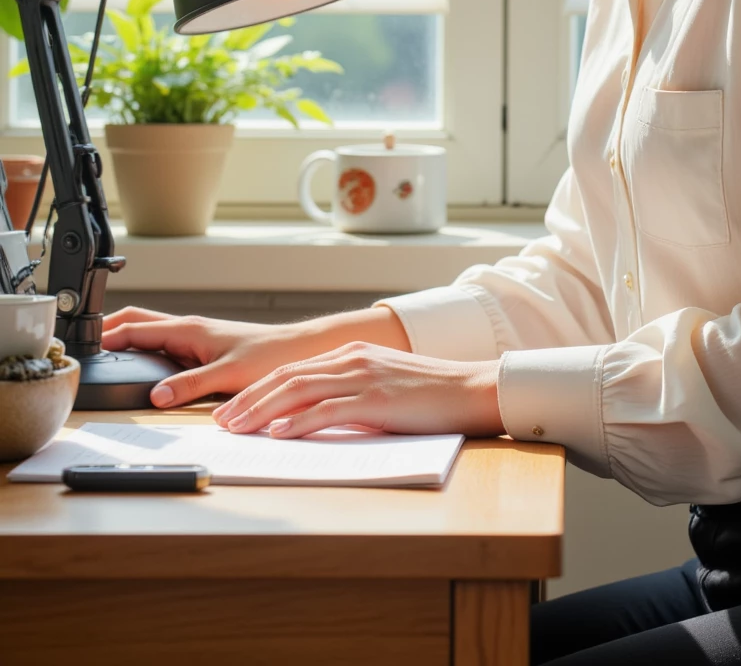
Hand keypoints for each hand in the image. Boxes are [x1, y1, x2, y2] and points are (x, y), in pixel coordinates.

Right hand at [100, 308, 320, 405]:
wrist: (297, 352)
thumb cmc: (269, 356)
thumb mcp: (228, 374)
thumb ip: (190, 384)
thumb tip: (155, 395)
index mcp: (189, 330)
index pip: (136, 327)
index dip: (107, 336)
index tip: (82, 345)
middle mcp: (189, 329)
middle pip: (138, 320)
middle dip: (109, 327)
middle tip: (84, 342)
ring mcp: (195, 336)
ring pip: (150, 329)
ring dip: (126, 334)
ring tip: (103, 350)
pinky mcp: (202, 347)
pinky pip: (163, 342)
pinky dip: (143, 346)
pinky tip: (140, 362)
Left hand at [211, 341, 503, 439]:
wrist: (473, 390)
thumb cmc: (431, 396)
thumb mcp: (382, 389)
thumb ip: (349, 397)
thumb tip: (311, 422)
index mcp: (352, 354)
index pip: (292, 370)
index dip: (257, 390)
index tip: (231, 410)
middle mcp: (353, 358)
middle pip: (287, 376)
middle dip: (249, 400)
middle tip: (220, 422)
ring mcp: (364, 376)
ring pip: (300, 390)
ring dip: (263, 411)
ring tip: (237, 429)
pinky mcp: (378, 398)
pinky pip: (330, 409)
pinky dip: (300, 421)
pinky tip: (279, 434)